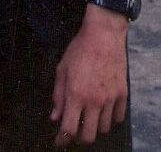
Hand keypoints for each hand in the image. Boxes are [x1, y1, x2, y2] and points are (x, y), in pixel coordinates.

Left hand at [50, 5, 128, 146]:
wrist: (103, 36)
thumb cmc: (79, 50)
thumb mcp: (62, 70)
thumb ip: (58, 96)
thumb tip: (55, 117)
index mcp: (76, 94)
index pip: (69, 128)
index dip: (62, 140)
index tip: (59, 142)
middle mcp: (94, 100)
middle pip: (88, 135)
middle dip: (79, 137)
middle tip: (74, 130)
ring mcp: (110, 99)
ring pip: (103, 128)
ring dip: (94, 126)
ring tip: (88, 116)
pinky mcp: (122, 94)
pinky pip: (118, 118)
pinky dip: (110, 119)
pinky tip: (103, 111)